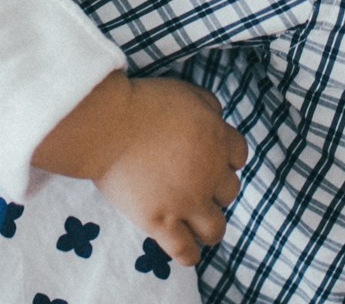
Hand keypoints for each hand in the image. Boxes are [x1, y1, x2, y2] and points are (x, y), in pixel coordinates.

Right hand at [88, 76, 247, 265]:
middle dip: (214, 189)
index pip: (238, 156)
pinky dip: (189, 254)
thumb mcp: (185, 92)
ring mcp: (186, 202)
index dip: (226, 159)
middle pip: (229, 192)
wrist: (106, 126)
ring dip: (208, 225)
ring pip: (215, 228)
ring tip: (195, 222)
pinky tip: (186, 252)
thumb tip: (217, 119)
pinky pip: (185, 251)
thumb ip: (208, 107)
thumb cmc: (141, 104)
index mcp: (216, 140)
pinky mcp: (161, 223)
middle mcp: (208, 174)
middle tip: (194, 186)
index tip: (212, 161)